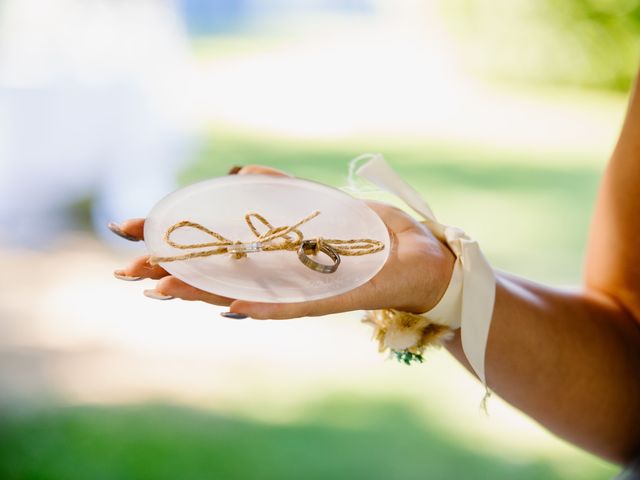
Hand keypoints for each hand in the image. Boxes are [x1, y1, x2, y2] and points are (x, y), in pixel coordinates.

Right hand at [110, 165, 454, 318]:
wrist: (416, 254)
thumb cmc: (364, 231)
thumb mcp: (314, 202)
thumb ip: (273, 188)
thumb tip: (233, 176)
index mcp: (269, 252)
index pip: (208, 245)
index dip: (168, 237)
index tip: (126, 230)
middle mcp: (276, 274)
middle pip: (213, 273)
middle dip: (171, 271)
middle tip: (128, 274)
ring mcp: (300, 287)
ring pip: (241, 292)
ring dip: (202, 293)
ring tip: (163, 290)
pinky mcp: (332, 297)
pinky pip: (292, 306)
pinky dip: (264, 308)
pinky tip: (233, 309)